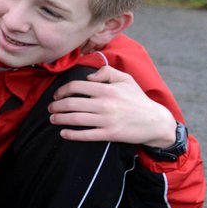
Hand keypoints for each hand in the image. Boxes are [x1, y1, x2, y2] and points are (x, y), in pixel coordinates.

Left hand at [49, 65, 175, 146]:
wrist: (155, 122)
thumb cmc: (138, 99)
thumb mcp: (126, 79)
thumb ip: (107, 72)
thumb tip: (88, 76)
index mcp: (106, 89)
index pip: (75, 87)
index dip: (62, 91)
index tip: (57, 95)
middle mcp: (104, 104)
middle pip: (71, 104)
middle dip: (56, 106)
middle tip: (50, 108)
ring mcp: (106, 120)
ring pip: (75, 119)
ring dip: (59, 119)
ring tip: (52, 119)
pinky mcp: (109, 134)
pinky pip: (86, 135)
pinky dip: (72, 134)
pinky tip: (63, 133)